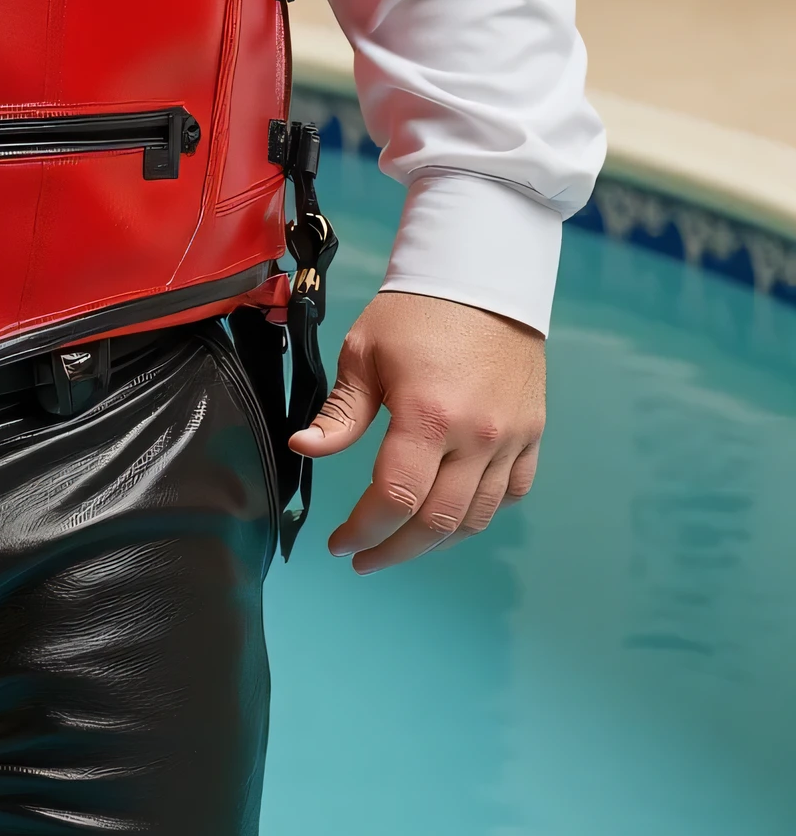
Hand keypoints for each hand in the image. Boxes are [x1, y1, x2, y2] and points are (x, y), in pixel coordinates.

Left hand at [289, 289, 544, 572]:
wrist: (484, 277)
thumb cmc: (416, 311)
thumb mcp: (364, 353)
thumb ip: (340, 412)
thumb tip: (304, 448)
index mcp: (427, 414)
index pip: (395, 499)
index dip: (362, 531)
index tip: (339, 543)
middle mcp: (476, 435)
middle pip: (436, 523)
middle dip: (393, 550)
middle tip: (364, 558)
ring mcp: (511, 438)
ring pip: (476, 518)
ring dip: (435, 541)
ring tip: (401, 542)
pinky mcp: (531, 433)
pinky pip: (511, 493)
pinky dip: (480, 513)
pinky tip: (451, 513)